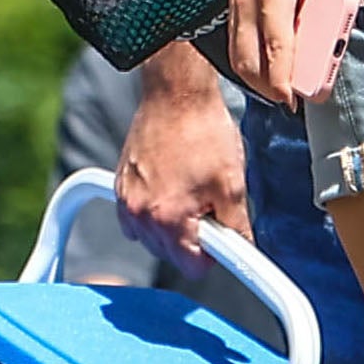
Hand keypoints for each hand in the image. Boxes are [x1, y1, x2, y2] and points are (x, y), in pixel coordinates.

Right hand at [116, 41, 251, 250]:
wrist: (176, 94)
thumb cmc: (202, 130)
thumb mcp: (232, 182)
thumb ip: (237, 226)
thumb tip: (243, 251)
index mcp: (168, 218)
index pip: (193, 268)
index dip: (215, 255)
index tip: (224, 238)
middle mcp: (140, 214)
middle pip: (171, 255)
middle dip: (194, 237)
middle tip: (209, 204)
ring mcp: (126, 201)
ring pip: (153, 238)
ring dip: (173, 225)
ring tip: (191, 190)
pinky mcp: (120, 186)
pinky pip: (136, 218)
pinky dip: (153, 211)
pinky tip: (171, 187)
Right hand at [227, 0, 356, 105]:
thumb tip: (356, 21)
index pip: (276, 48)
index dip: (284, 80)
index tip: (295, 101)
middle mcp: (247, 1)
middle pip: (248, 62)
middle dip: (268, 89)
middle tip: (292, 99)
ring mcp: (235, 1)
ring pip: (237, 55)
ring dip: (255, 79)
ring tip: (280, 89)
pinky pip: (235, 41)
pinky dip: (247, 61)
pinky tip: (265, 65)